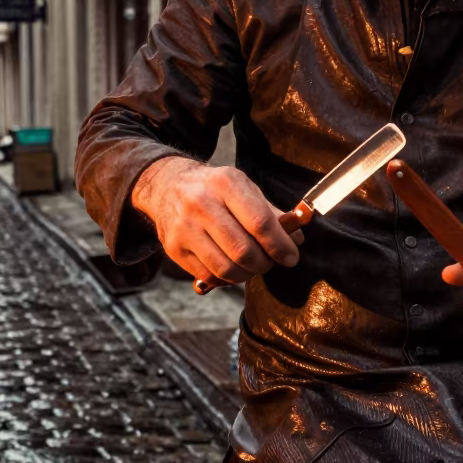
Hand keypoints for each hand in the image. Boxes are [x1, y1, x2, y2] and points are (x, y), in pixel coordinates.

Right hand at [132, 156, 303, 284]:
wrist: (166, 185)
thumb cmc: (214, 189)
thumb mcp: (242, 187)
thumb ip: (270, 212)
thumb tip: (296, 238)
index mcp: (225, 183)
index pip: (260, 222)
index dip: (280, 245)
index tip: (290, 257)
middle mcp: (202, 204)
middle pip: (243, 250)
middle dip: (265, 264)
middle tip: (271, 262)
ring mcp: (185, 228)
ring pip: (226, 269)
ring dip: (247, 275)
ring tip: (252, 267)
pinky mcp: (174, 248)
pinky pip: (208, 276)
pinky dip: (226, 280)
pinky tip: (231, 268)